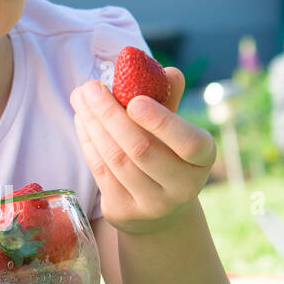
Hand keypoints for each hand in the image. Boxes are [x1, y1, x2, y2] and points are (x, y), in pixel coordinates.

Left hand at [69, 68, 216, 234]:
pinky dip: (87, 141)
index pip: (187, 143)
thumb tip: (167, 71)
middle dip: (110, 114)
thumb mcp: (174, 128)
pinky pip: (100, 171)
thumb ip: (169, 100)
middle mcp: (182, 188)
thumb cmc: (167, 154)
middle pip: (140, 149)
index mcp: (202, 160)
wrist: (159, 209)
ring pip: (115, 159)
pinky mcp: (123, 212)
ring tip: (80, 98)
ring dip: (93, 124)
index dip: (161, 122)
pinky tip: (82, 120)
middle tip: (90, 87)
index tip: (134, 100)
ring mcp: (152, 205)